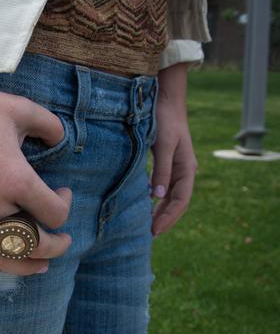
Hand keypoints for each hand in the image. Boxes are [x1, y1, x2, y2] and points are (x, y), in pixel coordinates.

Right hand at [0, 35, 72, 275]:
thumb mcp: (22, 109)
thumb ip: (51, 127)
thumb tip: (62, 141)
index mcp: (15, 179)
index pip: (54, 214)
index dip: (65, 205)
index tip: (62, 193)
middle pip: (32, 243)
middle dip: (54, 247)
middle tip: (62, 242)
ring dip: (23, 266)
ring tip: (37, 265)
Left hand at [150, 63, 197, 236]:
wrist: (166, 99)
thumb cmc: (165, 120)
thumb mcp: (163, 145)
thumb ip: (161, 170)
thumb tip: (157, 197)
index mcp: (187, 168)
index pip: (180, 201)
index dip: (168, 217)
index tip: (154, 230)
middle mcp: (184, 170)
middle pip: (176, 201)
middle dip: (165, 218)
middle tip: (149, 234)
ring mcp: (176, 166)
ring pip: (170, 195)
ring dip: (161, 210)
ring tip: (148, 224)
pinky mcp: (167, 161)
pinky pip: (164, 185)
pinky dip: (156, 198)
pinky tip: (146, 204)